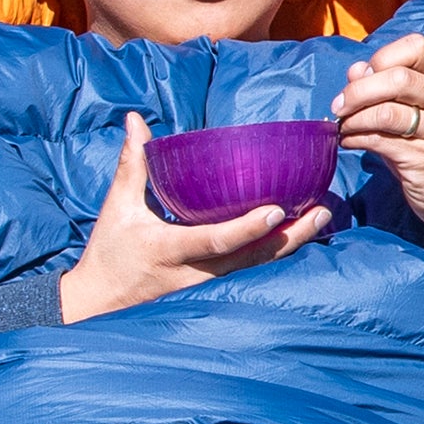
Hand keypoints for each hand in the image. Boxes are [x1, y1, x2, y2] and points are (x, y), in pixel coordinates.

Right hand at [61, 112, 331, 322]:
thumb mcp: (116, 209)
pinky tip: (299, 235)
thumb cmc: (109, 253)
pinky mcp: (213, 290)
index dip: (247, 229)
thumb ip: (132, 164)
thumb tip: (135, 120)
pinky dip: (277, 254)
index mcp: (170, 250)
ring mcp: (207, 287)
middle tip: (322, 210)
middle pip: (252, 258)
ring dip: (292, 244)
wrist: (101, 303)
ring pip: (257, 268)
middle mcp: (195, 273)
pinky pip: (251, 273)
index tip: (276, 211)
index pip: (215, 241)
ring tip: (321, 218)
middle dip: (290, 237)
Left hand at [334, 34, 423, 262]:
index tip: (364, 78)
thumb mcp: (416, 115)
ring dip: (354, 117)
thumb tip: (355, 70)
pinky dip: (355, 138)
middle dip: (359, 90)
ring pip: (387, 111)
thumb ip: (387, 91)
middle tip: (340, 106)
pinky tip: (349, 142)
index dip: (382, 57)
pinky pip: (380, 141)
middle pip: (399, 77)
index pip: (416, 47)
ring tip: (343, 127)